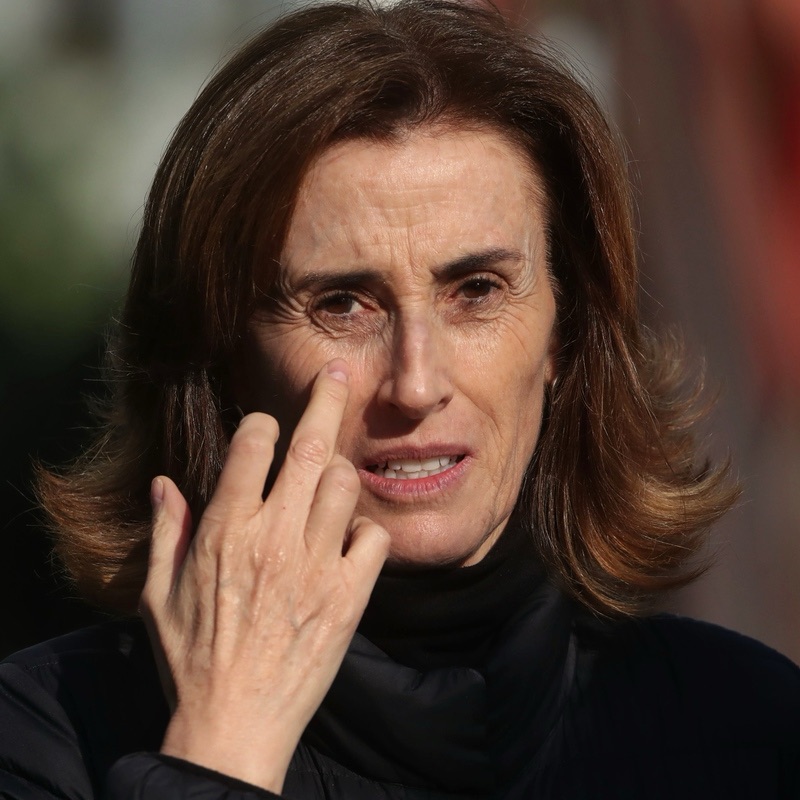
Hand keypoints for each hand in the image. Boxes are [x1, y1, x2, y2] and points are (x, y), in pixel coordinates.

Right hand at [139, 360, 389, 792]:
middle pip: (310, 447)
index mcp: (225, 531)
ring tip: (332, 476)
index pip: (252, 445)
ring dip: (340, 472)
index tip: (267, 424)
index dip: (262, 423)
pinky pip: (373, 539)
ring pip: (345, 485)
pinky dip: (366, 531)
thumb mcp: (157, 594)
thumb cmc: (190, 659)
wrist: (234, 726)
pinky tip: (349, 538)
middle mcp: (274, 538)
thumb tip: (164, 482)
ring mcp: (316, 566)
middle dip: (328, 399)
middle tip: (340, 373)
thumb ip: (164, 531)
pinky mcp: (348, 597)